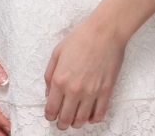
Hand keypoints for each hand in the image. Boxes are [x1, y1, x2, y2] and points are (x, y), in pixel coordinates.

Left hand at [43, 14, 126, 129]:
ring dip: (76, 124)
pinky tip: (90, 116)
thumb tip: (48, 93)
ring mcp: (91, 92)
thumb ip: (49, 74)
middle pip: (65, 118)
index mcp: (60, 79)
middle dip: (61, 124)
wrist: (105, 30)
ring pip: (81, 120)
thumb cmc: (81, 37)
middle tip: (62, 122)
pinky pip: (99, 114)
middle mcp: (74, 90)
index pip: (51, 109)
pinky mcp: (106, 91)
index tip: (51, 116)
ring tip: (74, 121)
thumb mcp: (58, 51)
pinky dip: (93, 119)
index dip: (50, 116)